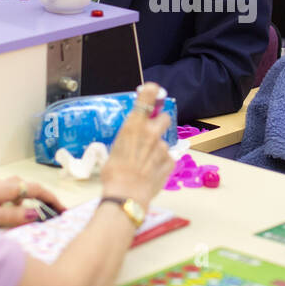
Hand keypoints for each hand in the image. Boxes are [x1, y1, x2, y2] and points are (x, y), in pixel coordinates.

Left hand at [0, 178, 62, 227]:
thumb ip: (9, 215)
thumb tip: (34, 213)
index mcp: (0, 189)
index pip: (33, 188)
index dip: (50, 197)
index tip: (62, 208)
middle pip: (23, 187)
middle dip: (39, 197)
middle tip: (50, 213)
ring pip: (9, 191)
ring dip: (23, 200)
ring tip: (29, 217)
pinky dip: (9, 204)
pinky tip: (3, 217)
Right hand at [100, 83, 174, 203]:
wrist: (126, 194)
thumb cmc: (114, 172)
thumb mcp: (114, 148)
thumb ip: (127, 139)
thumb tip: (129, 141)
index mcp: (134, 125)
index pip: (149, 96)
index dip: (152, 91)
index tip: (153, 91)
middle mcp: (151, 132)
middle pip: (163, 117)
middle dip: (158, 123)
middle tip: (149, 133)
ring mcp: (163, 147)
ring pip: (163, 143)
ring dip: (156, 149)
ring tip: (144, 163)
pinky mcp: (170, 161)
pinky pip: (167, 158)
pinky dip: (160, 163)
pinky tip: (150, 172)